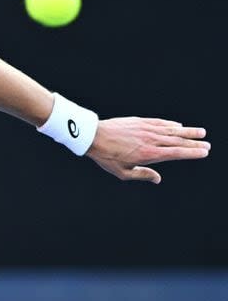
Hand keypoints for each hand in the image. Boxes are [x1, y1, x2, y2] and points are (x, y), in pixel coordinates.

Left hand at [86, 117, 209, 183]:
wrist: (93, 136)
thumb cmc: (106, 156)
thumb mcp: (122, 172)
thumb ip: (142, 175)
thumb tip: (157, 179)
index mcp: (149, 154)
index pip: (176, 153)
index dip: (192, 152)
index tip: (204, 152)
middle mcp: (151, 140)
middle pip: (178, 141)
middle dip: (194, 143)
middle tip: (207, 144)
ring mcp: (146, 129)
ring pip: (171, 130)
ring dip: (187, 131)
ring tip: (201, 132)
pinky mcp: (139, 121)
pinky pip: (159, 122)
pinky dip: (170, 124)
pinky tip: (178, 125)